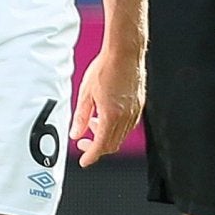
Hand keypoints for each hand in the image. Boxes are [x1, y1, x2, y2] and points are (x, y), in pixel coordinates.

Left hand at [71, 39, 145, 166]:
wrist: (124, 53)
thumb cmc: (105, 68)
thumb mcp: (85, 93)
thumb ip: (80, 117)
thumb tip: (75, 133)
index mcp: (111, 116)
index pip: (101, 146)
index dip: (91, 156)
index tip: (84, 161)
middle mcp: (125, 117)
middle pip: (112, 144)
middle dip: (97, 147)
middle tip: (84, 141)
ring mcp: (134, 112)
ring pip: (120, 135)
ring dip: (106, 135)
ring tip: (93, 121)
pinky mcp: (139, 105)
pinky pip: (127, 125)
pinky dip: (115, 127)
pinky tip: (106, 115)